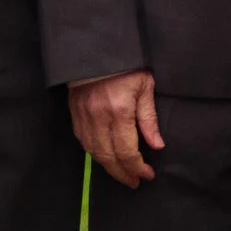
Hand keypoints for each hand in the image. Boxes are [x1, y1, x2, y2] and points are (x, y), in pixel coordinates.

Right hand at [70, 68, 163, 189]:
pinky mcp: (74, 113)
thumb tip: (156, 145)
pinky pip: (83, 141)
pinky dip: (94, 153)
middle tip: (134, 182)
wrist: (96, 48)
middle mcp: (98, 118)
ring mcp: (84, 117)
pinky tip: (104, 157)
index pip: (127, 151)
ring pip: (93, 152)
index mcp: (119, 112)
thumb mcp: (145, 87)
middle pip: (108, 157)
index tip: (146, 175)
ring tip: (121, 174)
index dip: (137, 167)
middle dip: (122, 173)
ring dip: (108, 167)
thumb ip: (149, 119)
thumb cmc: (126, 65)